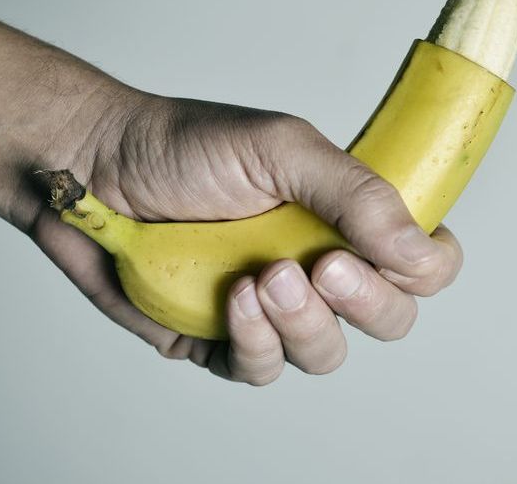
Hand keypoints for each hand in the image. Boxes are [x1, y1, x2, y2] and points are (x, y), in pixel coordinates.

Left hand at [29, 94, 462, 384]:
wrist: (91, 168)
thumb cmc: (186, 146)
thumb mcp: (280, 149)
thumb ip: (356, 194)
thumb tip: (421, 248)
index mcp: (348, 216)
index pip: (423, 261)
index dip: (425, 268)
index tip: (394, 253)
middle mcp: (320, 265)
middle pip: (389, 318)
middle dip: (367, 303)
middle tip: (326, 266)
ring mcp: (274, 309)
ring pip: (327, 353)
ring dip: (306, 323)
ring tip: (265, 277)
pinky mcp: (224, 340)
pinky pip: (263, 369)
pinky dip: (256, 341)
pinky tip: (234, 301)